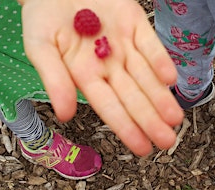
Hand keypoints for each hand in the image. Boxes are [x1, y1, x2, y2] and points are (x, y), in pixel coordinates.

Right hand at [19, 0, 183, 155]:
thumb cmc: (42, 15)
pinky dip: (160, 60)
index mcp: (85, 75)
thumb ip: (53, 79)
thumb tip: (64, 115)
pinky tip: (170, 79)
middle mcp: (109, 65)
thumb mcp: (39, 46)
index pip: (109, 106)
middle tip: (167, 141)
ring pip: (147, 76)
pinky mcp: (135, 23)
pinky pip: (150, 44)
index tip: (142, 148)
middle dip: (151, 119)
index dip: (125, 127)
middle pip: (133, 96)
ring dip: (161, 96)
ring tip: (175, 118)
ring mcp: (124, 45)